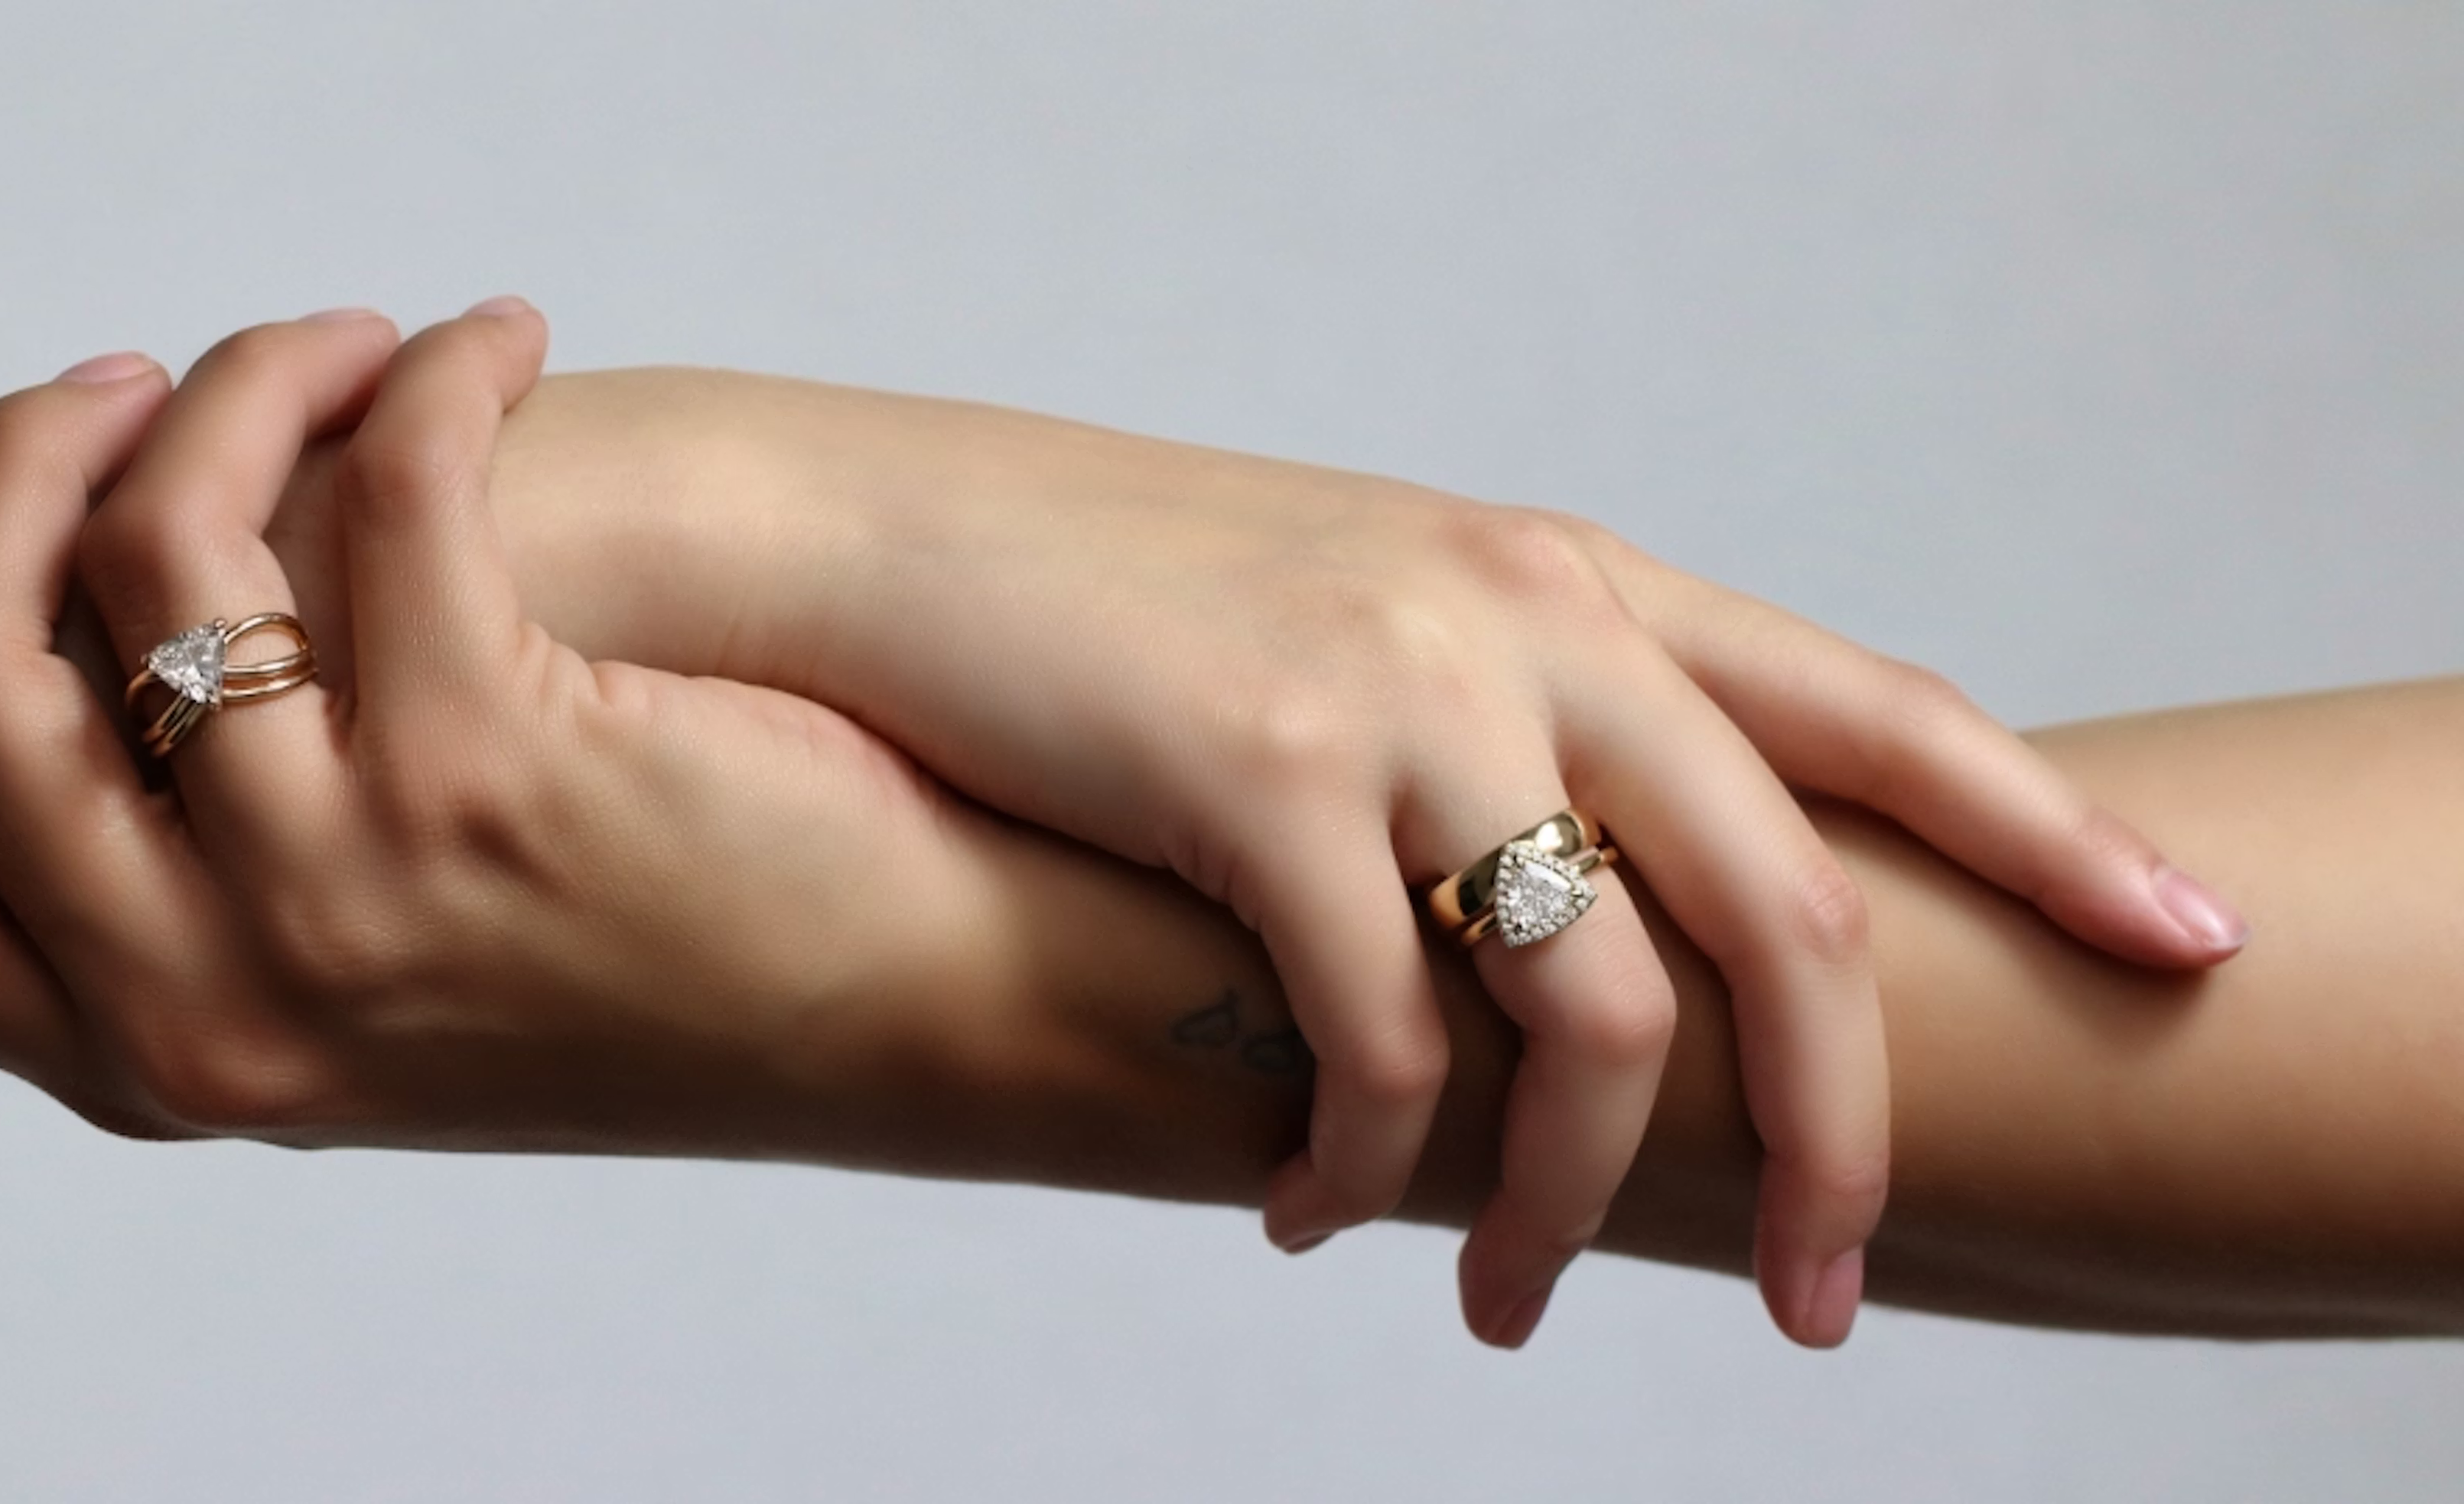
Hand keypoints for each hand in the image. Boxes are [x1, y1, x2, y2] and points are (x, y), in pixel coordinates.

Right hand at [0, 307, 997, 1161]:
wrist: (907, 1016)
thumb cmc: (647, 970)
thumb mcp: (355, 977)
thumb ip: (180, 874)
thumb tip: (69, 617)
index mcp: (144, 1053)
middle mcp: (212, 998)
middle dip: (2, 473)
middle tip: (121, 381)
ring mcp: (343, 895)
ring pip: (155, 547)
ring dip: (241, 383)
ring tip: (348, 346)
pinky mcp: (492, 772)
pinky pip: (383, 483)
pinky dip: (432, 371)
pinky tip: (496, 349)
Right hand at [722, 391, 2250, 1346]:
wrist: (896, 545)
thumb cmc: (1133, 609)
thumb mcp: (1380, 623)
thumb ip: (1528, 722)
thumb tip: (1625, 909)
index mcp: (1580, 582)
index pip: (1880, 709)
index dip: (2050, 828)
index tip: (2180, 934)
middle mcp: (1531, 620)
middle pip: (1792, 916)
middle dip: (1836, 1146)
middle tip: (1823, 1304)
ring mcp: (1405, 688)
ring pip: (1595, 1014)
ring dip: (1564, 1208)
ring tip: (1493, 1302)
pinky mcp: (1261, 773)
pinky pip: (1382, 1041)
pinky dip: (1366, 1168)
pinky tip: (1313, 1213)